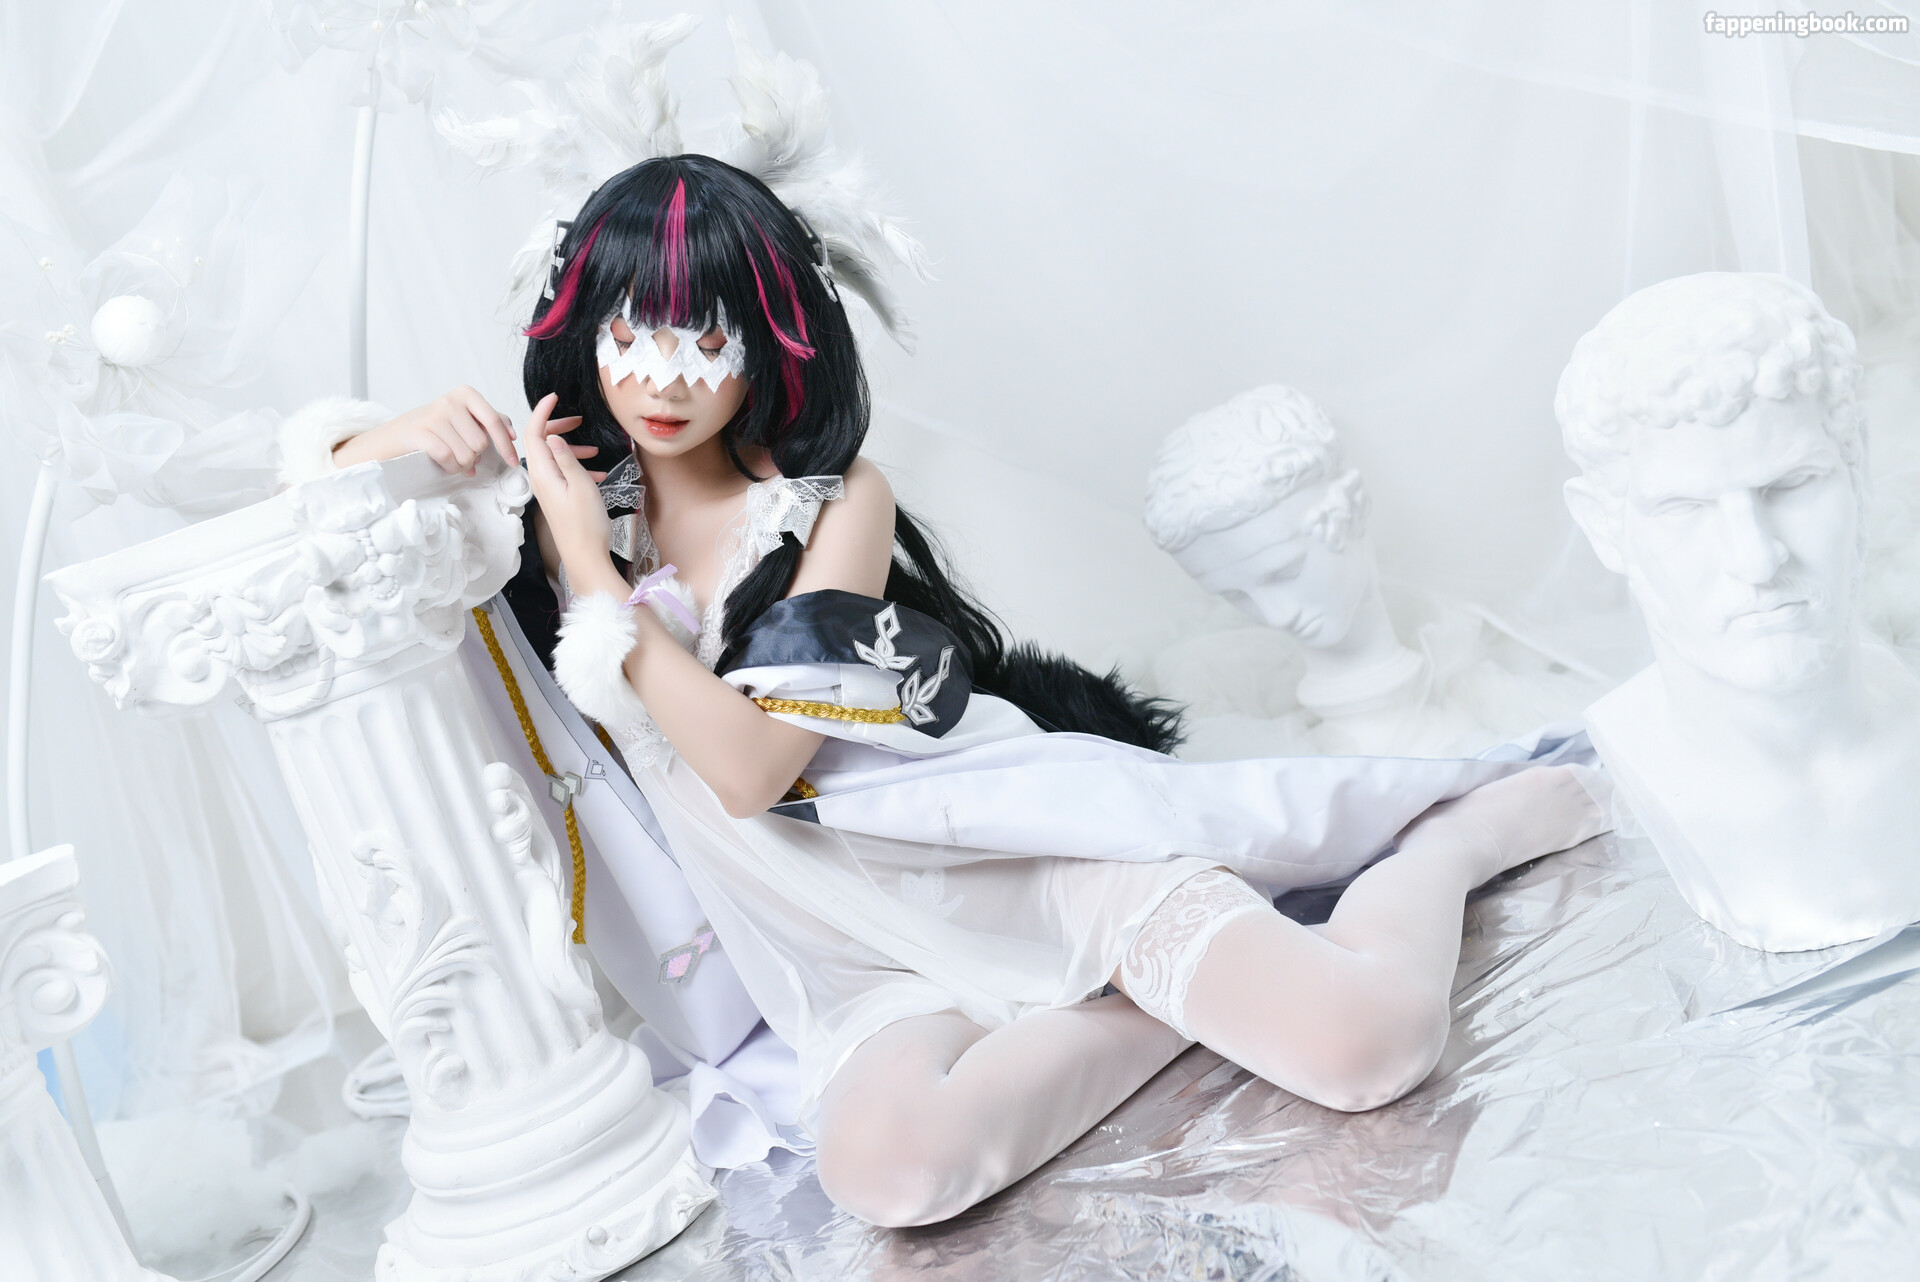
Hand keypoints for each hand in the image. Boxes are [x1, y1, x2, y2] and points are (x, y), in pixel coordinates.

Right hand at [335, 386, 525, 475]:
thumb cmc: (438, 429)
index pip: (494, 421)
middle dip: (475, 456)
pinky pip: (447, 457)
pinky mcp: (420, 432)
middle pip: (480, 443)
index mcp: (466, 394)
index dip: (506, 445)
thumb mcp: (465, 419)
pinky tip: (446, 465)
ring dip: (462, 464)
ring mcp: (434, 415)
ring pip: (466, 453)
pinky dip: (449, 467)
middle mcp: (450, 400)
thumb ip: (490, 421)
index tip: (513, 462)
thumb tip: (512, 432)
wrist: (400, 435)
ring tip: (453, 460)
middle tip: (463, 456)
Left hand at [522, 392, 613, 569]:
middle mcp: (540, 478)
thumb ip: (566, 459)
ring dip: (573, 449)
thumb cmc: (585, 525)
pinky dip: (579, 467)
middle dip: (558, 427)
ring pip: (555, 457)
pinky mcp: (557, 496)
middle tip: (577, 420)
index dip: (542, 412)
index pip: (534, 432)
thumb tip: (553, 436)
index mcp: (542, 472)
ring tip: (594, 449)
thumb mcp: (581, 485)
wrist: (585, 556)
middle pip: (541, 442)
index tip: (554, 397)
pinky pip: (564, 473)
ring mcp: (548, 488)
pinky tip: (598, 473)